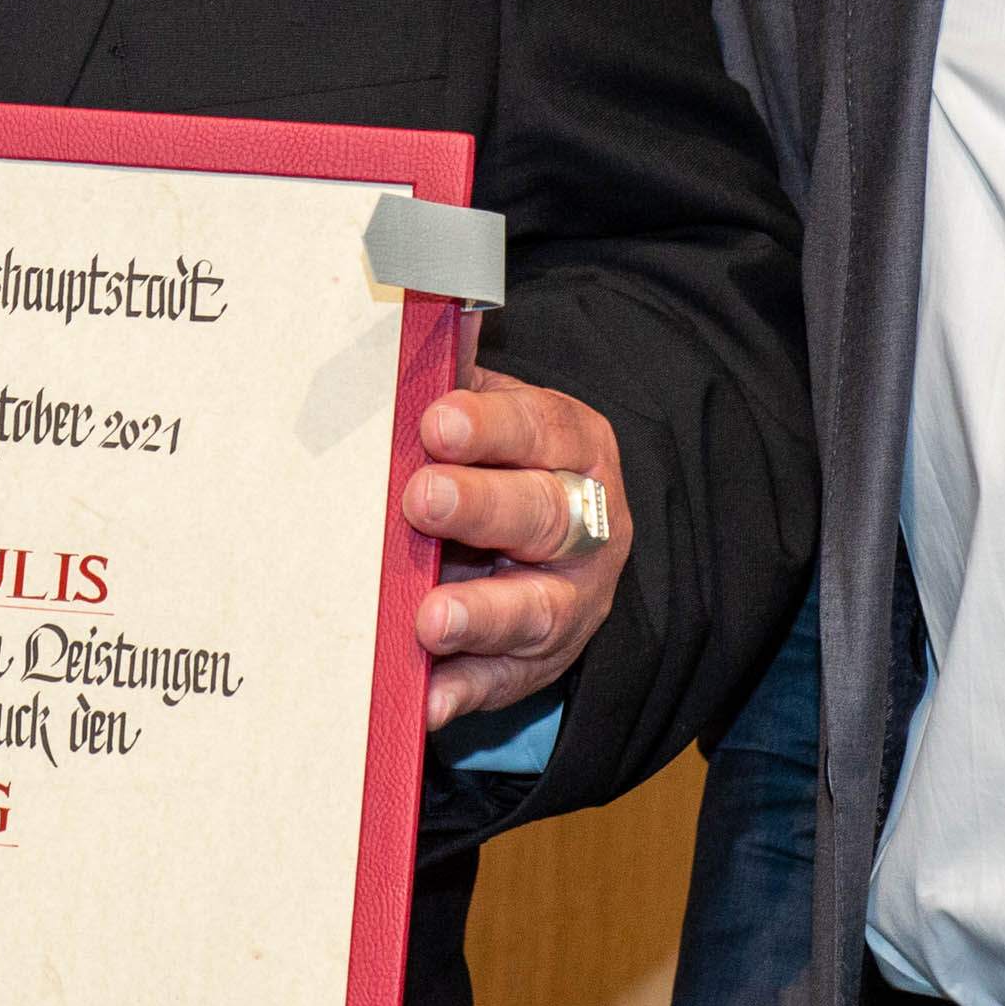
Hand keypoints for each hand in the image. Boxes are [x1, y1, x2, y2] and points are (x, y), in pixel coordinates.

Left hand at [401, 373, 627, 730]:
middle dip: (482, 509)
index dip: (488, 428)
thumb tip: (417, 308)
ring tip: (427, 620)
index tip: (433, 422)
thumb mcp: (492, 414)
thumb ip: (455, 376)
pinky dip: (465, 691)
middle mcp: (587, 526)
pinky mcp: (541, 663)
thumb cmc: (499, 462)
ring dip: (479, 617)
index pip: (539, 429)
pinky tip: (426, 697)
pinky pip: (506, 683)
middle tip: (420, 500)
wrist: (554, 542)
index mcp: (573, 447)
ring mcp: (571, 601)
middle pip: (543, 516)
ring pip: (536, 611)